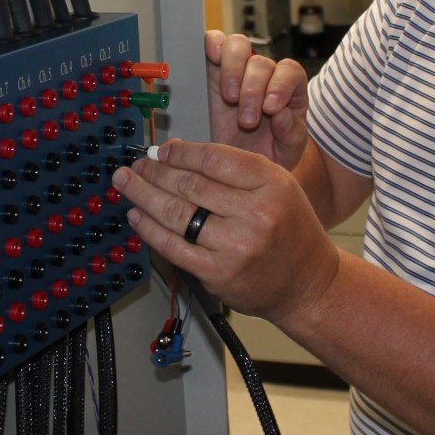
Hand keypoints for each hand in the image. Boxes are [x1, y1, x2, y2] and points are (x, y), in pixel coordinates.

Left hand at [113, 138, 339, 325]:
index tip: (162, 149)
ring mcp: (235, 246)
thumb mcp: (278, 186)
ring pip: (177, 214)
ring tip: (126, 182)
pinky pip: (174, 247)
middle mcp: (256, 214)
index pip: (214, 159)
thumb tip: (176, 154)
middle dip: (156, 171)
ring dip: (144, 195)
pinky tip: (136, 216)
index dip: (181, 152)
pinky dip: (150, 230)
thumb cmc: (290, 230)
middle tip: (137, 164)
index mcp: (272, 183)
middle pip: (191, 185)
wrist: (308, 284)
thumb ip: (234, 169)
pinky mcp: (217, 274)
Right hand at [206, 30, 309, 170]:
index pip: (290, 72)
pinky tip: (211, 59)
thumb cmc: (264, 156)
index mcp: (288, 90)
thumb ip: (291, 134)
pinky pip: (213, 42)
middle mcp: (263, 74)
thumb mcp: (286, 152)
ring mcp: (236, 68)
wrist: (233, 169)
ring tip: (229, 98)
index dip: (281, 85)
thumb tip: (282, 114)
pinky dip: (212, 44)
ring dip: (233, 69)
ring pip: (238, 46)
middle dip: (253, 91)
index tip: (270, 108)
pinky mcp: (211, 67)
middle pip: (261, 63)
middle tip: (246, 121)